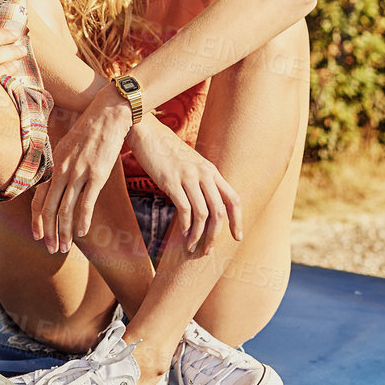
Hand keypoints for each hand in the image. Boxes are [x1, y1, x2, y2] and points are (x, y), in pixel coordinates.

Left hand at [31, 87, 131, 254]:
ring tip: (64, 247)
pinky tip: (81, 233)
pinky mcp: (97, 174)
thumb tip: (54, 183)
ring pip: (66, 209)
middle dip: (49, 232)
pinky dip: (82, 220)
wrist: (107, 114)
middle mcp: (61, 171)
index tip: (37, 236)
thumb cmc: (88, 131)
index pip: (39, 199)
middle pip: (50, 209)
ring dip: (64, 232)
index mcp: (53, 166)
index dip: (37, 220)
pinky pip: (86, 202)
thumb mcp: (66, 147)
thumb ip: (59, 167)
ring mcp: (78, 173)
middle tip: (51, 249)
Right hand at [126, 117, 242, 250]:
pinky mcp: (171, 181)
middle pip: (219, 211)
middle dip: (216, 235)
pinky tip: (182, 234)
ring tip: (192, 246)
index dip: (238, 220)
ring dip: (199, 235)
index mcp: (211, 171)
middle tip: (208, 250)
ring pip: (203, 213)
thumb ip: (199, 180)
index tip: (237, 237)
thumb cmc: (166, 151)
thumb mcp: (190, 163)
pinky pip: (184, 208)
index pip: (233, 199)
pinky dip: (185, 225)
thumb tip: (203, 204)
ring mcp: (188, 177)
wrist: (147, 133)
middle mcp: (204, 174)